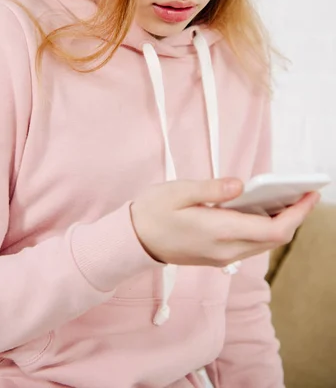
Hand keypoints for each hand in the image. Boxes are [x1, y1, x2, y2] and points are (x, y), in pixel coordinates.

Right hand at [130, 178, 319, 265]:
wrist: (133, 241)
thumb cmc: (152, 212)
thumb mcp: (178, 191)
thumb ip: (212, 189)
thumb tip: (241, 185)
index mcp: (219, 231)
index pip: (273, 229)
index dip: (297, 213)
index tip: (309, 194)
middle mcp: (226, 250)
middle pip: (275, 239)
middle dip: (295, 217)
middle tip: (302, 192)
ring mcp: (222, 256)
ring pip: (264, 244)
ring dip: (281, 224)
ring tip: (286, 199)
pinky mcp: (217, 256)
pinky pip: (251, 245)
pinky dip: (264, 228)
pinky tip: (261, 210)